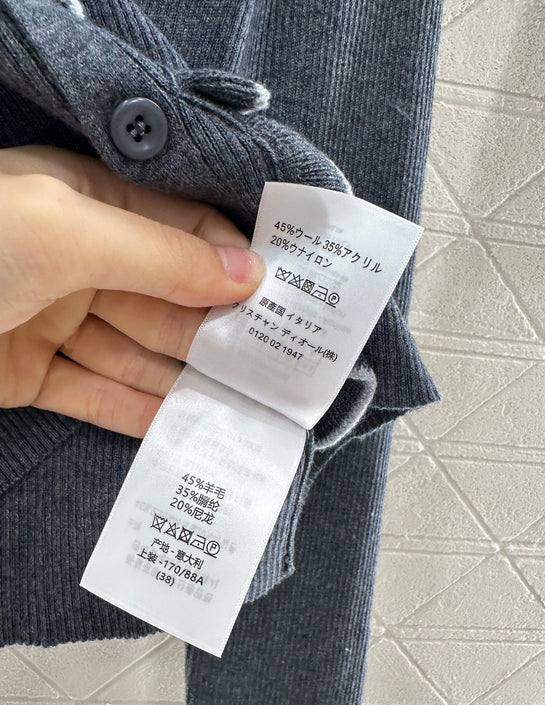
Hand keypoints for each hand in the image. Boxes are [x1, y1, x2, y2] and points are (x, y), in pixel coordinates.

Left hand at [0, 145, 264, 437]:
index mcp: (85, 202)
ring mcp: (51, 317)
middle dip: (214, 330)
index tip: (278, 299)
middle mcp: (75, 258)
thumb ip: (162, 254)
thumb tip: (249, 271)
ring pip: (134, 352)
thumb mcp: (68, 233)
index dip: (230, 262)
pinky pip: (94, 394)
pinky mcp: (28, 373)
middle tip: (268, 364)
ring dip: (182, 378)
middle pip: (165, 297)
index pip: (180, 228)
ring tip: (237, 402)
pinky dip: (134, 412)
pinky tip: (179, 424)